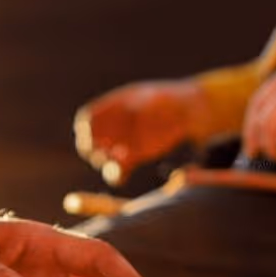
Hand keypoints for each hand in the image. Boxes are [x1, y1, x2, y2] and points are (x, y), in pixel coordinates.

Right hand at [74, 80, 210, 185]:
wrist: (189, 112)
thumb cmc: (169, 101)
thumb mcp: (152, 101)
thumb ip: (135, 111)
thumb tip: (122, 119)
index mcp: (112, 106)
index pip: (87, 119)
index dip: (86, 129)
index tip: (93, 136)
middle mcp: (113, 126)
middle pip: (89, 141)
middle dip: (92, 148)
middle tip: (103, 152)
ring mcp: (123, 142)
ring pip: (102, 158)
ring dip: (104, 163)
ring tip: (117, 161)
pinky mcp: (135, 157)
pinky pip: (118, 170)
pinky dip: (117, 174)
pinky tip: (122, 175)